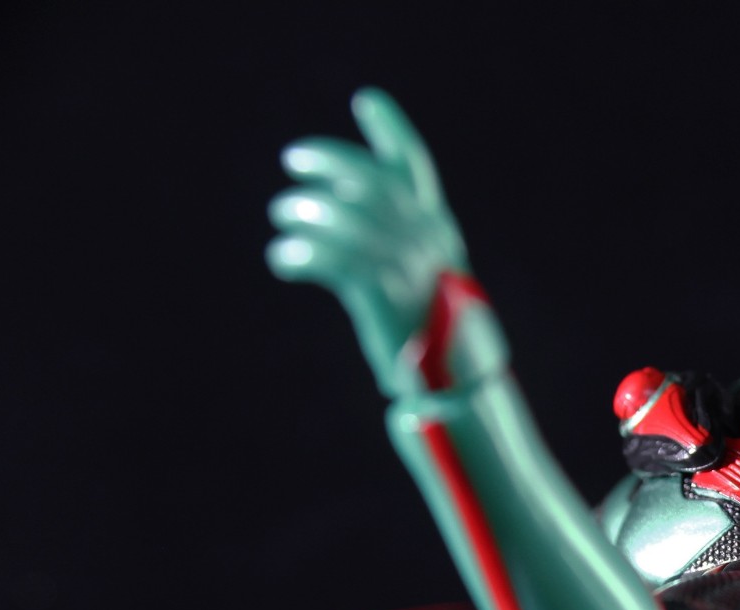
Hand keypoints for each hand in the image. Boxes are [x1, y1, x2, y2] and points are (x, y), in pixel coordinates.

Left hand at [266, 88, 470, 395]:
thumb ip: (401, 242)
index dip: (391, 129)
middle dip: (327, 160)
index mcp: (437, 227)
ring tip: (284, 220)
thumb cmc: (438, 333)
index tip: (366, 99)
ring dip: (301, 211)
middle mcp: (422, 237)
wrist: (458, 381)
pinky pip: (325, 259)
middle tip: (294, 161)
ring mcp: (402, 263)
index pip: (413, 165)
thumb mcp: (426, 277)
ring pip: (339, 215)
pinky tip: (282, 260)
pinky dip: (294, 254)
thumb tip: (353, 212)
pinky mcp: (377, 293)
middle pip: (366, 180)